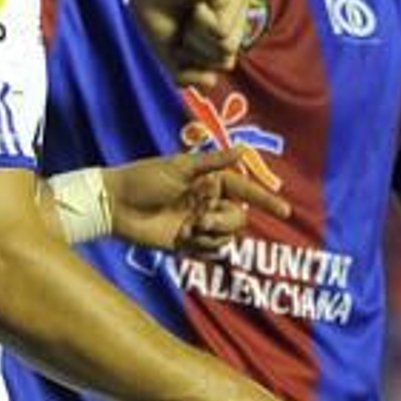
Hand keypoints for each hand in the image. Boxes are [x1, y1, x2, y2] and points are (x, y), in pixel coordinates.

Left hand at [107, 149, 289, 253]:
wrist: (115, 205)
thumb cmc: (144, 179)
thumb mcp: (180, 167)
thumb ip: (213, 162)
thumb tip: (242, 149)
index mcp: (210, 181)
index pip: (245, 191)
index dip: (266, 200)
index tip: (285, 211)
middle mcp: (208, 203)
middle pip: (237, 219)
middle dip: (224, 222)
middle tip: (201, 220)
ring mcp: (199, 224)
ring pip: (226, 237)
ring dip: (212, 236)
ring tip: (189, 230)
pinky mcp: (187, 244)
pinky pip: (211, 251)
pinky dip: (203, 248)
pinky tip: (184, 240)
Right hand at [126, 0, 251, 88]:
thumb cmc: (154, 2)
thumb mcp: (169, 49)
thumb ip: (187, 73)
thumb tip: (211, 84)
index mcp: (227, 23)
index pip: (220, 65)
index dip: (193, 58)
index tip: (179, 31)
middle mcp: (239, 12)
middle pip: (227, 60)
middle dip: (196, 49)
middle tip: (183, 19)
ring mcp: (241, 1)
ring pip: (227, 50)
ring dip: (198, 35)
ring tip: (190, 8)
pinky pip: (222, 32)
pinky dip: (201, 21)